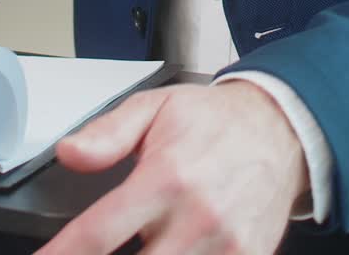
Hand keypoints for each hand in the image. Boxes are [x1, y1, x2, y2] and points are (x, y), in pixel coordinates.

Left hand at [35, 81, 311, 254]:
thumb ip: (108, 133)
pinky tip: (172, 254)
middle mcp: (195, 217)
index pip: (99, 233)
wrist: (279, 130)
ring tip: (140, 248)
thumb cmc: (213, 121)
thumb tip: (68, 154)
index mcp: (166, 176)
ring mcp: (224, 246)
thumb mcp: (156, 107)